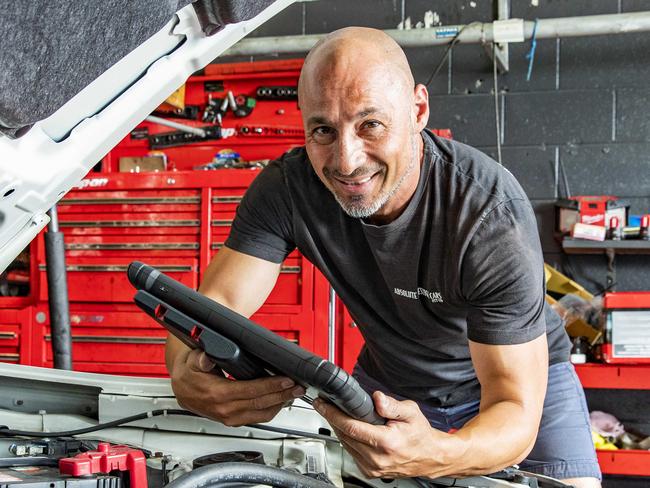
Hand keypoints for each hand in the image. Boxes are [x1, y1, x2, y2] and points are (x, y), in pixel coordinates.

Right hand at [170, 348, 304, 426]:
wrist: (182, 387)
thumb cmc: (190, 372)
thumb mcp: (193, 360)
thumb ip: (201, 359)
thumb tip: (206, 358)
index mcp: (217, 394)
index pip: (251, 391)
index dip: (271, 385)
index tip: (286, 379)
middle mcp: (225, 409)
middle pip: (261, 404)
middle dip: (282, 395)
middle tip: (298, 387)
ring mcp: (229, 417)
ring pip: (262, 414)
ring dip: (280, 404)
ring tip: (293, 393)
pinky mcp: (233, 420)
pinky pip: (257, 418)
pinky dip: (271, 410)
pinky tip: (279, 401)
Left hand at [313, 391, 457, 478]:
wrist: (430, 456)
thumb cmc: (420, 435)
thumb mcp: (411, 412)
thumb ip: (392, 405)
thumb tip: (377, 398)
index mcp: (386, 442)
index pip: (351, 427)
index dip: (333, 413)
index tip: (323, 404)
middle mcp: (377, 459)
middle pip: (344, 436)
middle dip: (332, 418)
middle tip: (326, 404)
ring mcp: (373, 468)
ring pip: (345, 445)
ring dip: (338, 429)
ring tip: (336, 413)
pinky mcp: (370, 472)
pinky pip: (351, 453)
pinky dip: (347, 440)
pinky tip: (349, 429)